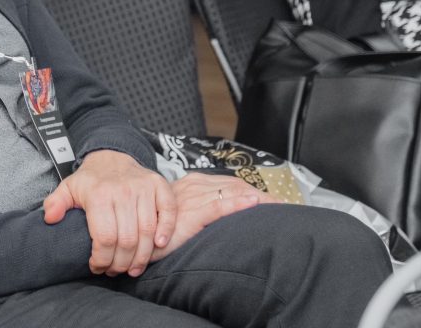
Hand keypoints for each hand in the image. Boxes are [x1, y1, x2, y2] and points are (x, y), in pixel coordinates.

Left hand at [42, 150, 176, 277]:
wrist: (112, 157)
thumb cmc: (91, 180)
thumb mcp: (68, 188)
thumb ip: (56, 203)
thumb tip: (49, 218)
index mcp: (99, 194)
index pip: (104, 238)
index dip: (101, 259)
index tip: (97, 267)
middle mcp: (123, 191)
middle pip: (127, 240)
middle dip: (121, 263)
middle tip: (115, 270)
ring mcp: (143, 188)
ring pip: (147, 232)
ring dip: (142, 257)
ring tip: (132, 268)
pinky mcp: (160, 186)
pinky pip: (168, 212)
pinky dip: (166, 231)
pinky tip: (158, 246)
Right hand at [150, 174, 273, 261]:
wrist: (137, 237)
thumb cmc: (160, 228)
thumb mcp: (183, 213)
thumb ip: (203, 208)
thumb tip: (226, 212)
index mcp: (192, 183)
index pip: (230, 183)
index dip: (253, 191)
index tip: (272, 202)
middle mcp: (193, 186)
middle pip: (235, 186)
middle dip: (262, 196)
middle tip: (284, 207)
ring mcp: (191, 198)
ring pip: (231, 193)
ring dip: (258, 199)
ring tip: (279, 207)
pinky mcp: (190, 214)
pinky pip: (218, 205)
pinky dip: (237, 202)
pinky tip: (253, 202)